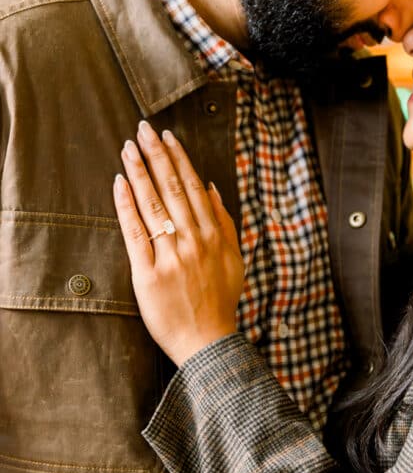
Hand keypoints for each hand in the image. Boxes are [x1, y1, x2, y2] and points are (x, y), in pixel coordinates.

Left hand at [113, 121, 243, 364]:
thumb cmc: (220, 301)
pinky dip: (127, 206)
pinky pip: (135, 233)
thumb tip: (211, 188)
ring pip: (153, 205)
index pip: (193, 187)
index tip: (167, 137)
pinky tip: (120, 184)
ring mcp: (170, 256)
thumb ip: (224, 222)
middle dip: (156, 155)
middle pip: (172, 189)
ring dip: (140, 172)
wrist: (208, 342)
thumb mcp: (234, 259)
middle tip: (142, 130)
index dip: (178, 159)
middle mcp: (193, 241)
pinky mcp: (148, 274)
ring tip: (128, 149)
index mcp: (213, 235)